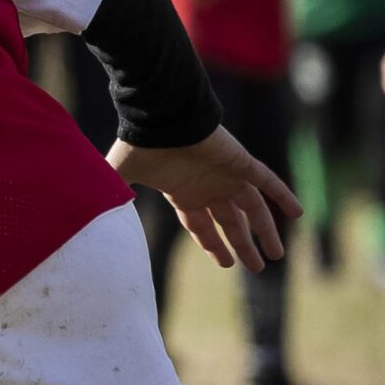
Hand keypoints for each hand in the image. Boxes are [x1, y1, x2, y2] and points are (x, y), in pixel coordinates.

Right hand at [109, 126, 300, 269]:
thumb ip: (112, 199)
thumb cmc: (140, 146)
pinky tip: (298, 213)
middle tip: (256, 267)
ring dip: (266, 231)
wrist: (160, 117)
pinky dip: (284, 196)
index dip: (213, 245)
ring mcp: (228, 175)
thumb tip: (86, 223)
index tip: (224, 263)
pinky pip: (269, 182)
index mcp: (184, 193)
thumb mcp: (121, 178)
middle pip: (232, 223)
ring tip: (278, 255)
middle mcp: (209, 187)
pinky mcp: (242, 162)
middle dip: (243, 245)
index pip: (202, 225)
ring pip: (253, 209)